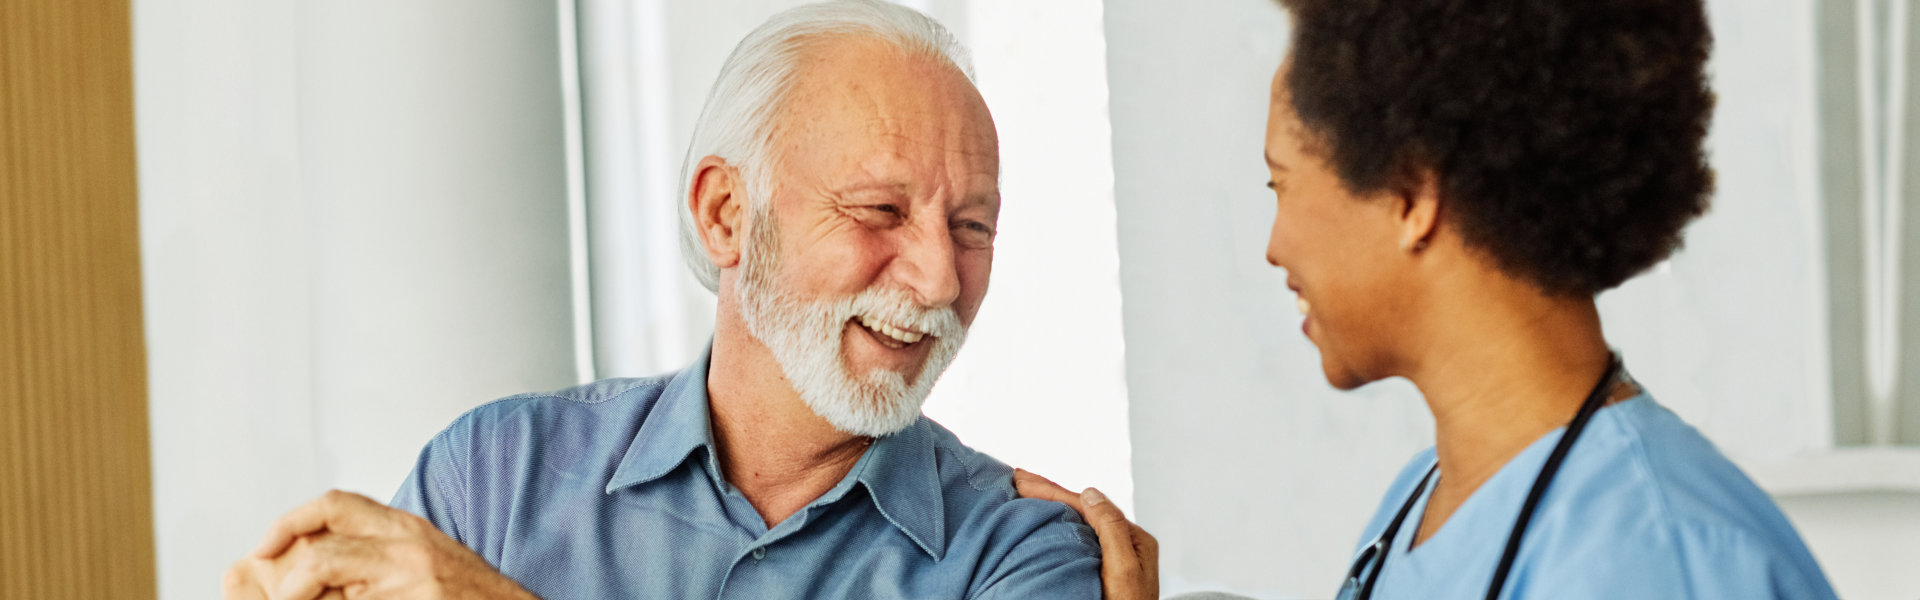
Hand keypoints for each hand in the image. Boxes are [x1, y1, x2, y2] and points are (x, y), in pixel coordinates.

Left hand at [229, 489, 537, 599]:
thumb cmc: (475, 598)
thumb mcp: (428, 560)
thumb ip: (381, 553)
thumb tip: (316, 561)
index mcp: (409, 529)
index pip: (335, 506)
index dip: (288, 523)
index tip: (262, 549)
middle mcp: (409, 550)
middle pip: (320, 550)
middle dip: (285, 583)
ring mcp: (411, 583)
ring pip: (324, 577)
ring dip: (296, 599)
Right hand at [1013, 469, 1158, 599]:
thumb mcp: (1124, 569)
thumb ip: (1112, 529)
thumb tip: (1091, 494)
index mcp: (1134, 540)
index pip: (1088, 506)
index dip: (1053, 490)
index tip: (1024, 480)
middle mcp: (1123, 546)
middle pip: (1080, 511)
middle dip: (1048, 493)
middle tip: (1018, 478)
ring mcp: (1111, 559)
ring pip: (1075, 525)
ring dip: (1049, 508)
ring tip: (1026, 495)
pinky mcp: (1098, 572)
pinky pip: (1073, 542)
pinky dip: (1054, 528)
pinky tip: (1042, 526)